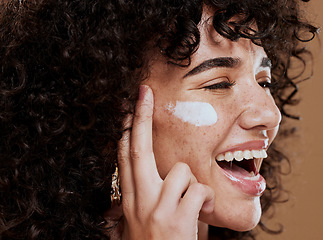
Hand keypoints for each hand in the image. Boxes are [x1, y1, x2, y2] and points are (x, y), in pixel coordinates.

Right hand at [118, 85, 214, 239]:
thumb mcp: (139, 222)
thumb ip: (141, 198)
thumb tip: (140, 179)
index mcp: (130, 201)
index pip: (124, 158)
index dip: (126, 131)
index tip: (128, 109)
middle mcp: (139, 201)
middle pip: (137, 150)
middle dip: (139, 118)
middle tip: (142, 93)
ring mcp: (157, 208)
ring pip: (180, 172)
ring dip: (192, 184)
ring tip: (193, 205)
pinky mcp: (176, 218)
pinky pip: (198, 191)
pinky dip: (206, 200)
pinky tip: (202, 215)